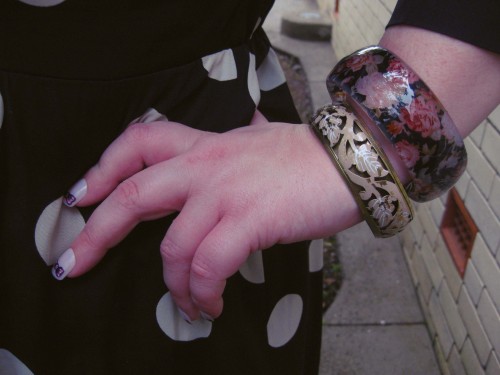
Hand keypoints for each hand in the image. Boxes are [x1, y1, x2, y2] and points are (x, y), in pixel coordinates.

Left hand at [59, 119, 359, 319]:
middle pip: (133, 193)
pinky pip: (210, 265)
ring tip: (186, 305)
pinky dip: (204, 292)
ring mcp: (227, 193)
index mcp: (206, 145)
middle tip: (74, 263)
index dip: (102, 167)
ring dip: (172, 286)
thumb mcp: (258, 136)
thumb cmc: (306, 155)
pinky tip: (212, 304)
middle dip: (96, 233)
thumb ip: (239, 134)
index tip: (81, 195)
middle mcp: (207, 166)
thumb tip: (240, 124)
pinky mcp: (251, 220)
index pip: (139, 141)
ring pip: (173, 247)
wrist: (350, 158)